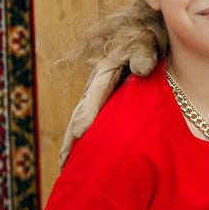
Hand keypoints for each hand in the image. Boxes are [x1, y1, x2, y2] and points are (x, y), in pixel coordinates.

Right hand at [58, 49, 148, 167]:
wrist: (141, 41)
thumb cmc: (143, 43)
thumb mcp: (142, 45)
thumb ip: (142, 55)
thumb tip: (142, 68)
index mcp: (103, 73)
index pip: (94, 95)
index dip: (87, 114)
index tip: (80, 132)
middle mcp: (94, 88)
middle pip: (80, 115)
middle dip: (72, 138)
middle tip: (66, 161)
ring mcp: (96, 99)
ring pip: (81, 124)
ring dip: (72, 145)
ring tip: (65, 167)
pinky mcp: (101, 107)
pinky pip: (89, 127)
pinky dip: (81, 143)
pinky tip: (77, 162)